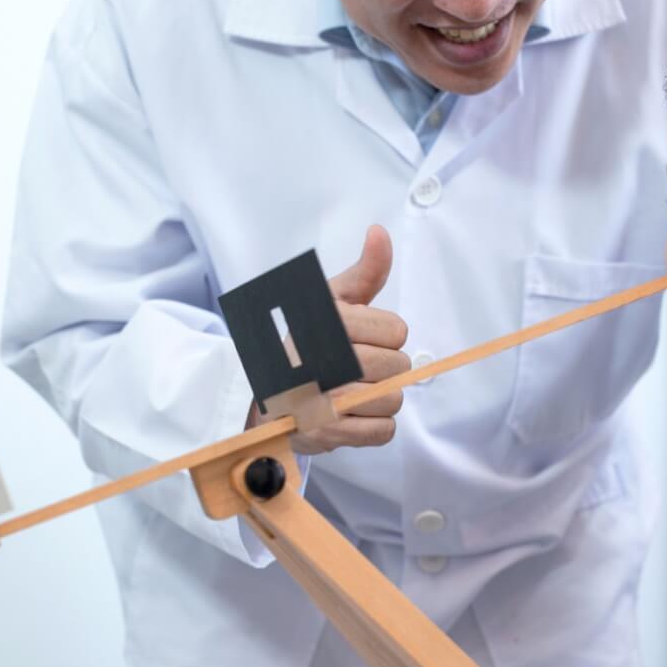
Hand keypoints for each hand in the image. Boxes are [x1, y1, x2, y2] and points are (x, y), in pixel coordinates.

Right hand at [247, 225, 410, 454]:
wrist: (270, 396)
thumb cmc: (309, 343)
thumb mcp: (332, 301)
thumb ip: (365, 271)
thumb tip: (379, 232)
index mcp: (327, 323)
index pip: (396, 331)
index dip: (386, 335)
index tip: (361, 338)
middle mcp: (322, 360)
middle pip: (396, 366)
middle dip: (384, 369)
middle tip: (357, 369)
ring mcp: (323, 401)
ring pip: (392, 400)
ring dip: (380, 399)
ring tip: (354, 392)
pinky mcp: (327, 434)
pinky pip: (383, 432)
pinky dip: (375, 427)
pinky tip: (354, 415)